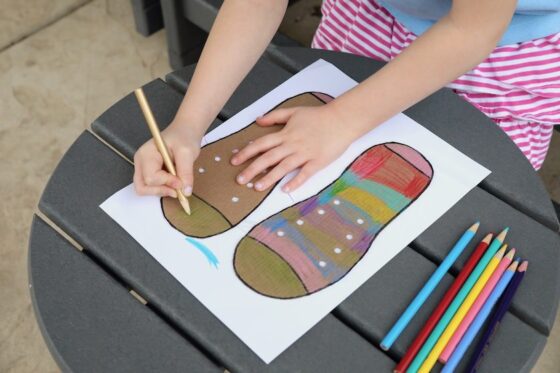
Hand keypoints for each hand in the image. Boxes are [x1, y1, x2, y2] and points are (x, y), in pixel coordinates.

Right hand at [133, 122, 202, 197]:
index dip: (166, 183)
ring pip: (145, 189)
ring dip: (162, 191)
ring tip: (176, 184)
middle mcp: (141, 162)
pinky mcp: (149, 172)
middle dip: (160, 191)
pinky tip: (174, 182)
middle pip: (142, 187)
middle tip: (177, 189)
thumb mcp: (188, 152)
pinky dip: (163, 189)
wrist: (185, 132)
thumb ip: (186, 172)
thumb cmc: (184, 137)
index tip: (181, 183)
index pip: (150, 177)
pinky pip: (152, 187)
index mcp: (146, 154)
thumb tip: (185, 192)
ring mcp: (143, 168)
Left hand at [231, 104, 357, 192]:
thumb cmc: (318, 116)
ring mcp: (305, 154)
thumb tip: (258, 120)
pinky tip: (285, 190)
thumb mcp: (294, 111)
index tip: (234, 161)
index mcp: (285, 134)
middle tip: (240, 180)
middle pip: (268, 157)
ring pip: (283, 167)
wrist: (341, 120)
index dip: (246, 152)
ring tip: (257, 187)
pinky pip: (304, 173)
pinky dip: (295, 182)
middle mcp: (292, 144)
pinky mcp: (317, 161)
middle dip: (252, 169)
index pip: (261, 144)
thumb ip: (275, 116)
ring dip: (269, 177)